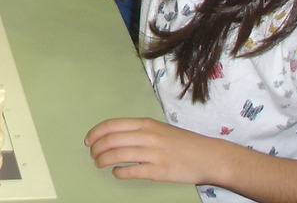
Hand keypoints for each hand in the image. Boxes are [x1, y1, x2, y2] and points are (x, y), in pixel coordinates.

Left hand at [85, 118, 227, 186]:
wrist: (208, 156)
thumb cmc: (183, 143)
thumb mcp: (159, 129)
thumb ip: (138, 131)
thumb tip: (114, 137)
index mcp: (146, 124)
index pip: (112, 125)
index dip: (96, 133)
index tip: (88, 140)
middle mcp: (147, 136)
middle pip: (111, 140)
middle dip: (96, 148)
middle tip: (92, 155)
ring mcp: (153, 154)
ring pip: (118, 155)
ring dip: (104, 160)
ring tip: (100, 164)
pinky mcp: (159, 171)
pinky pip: (131, 171)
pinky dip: (119, 172)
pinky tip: (117, 173)